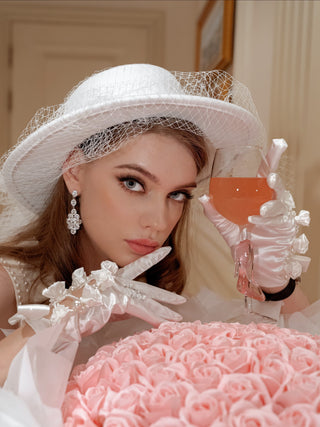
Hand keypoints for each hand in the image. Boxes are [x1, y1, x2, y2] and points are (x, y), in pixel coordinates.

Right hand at [8, 247, 185, 340]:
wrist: (62, 315)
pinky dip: (152, 317)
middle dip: (165, 296)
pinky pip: (139, 310)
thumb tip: (133, 311)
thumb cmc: (78, 309)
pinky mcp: (116, 301)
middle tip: (182, 300)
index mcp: (113, 277)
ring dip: (163, 311)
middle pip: (146, 288)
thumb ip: (120, 305)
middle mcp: (116, 281)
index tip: (166, 250)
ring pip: (146, 300)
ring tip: (178, 316)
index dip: (152, 258)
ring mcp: (116, 290)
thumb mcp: (104, 305)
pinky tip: (164, 322)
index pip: (136, 266)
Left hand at [199, 139, 310, 293]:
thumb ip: (216, 214)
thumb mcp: (228, 229)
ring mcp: (280, 217)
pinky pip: (279, 220)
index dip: (271, 160)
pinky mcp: (285, 230)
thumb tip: (203, 198)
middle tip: (270, 177)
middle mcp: (271, 204)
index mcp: (259, 200)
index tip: (277, 144)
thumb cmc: (246, 246)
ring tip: (259, 210)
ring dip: (270, 205)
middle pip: (277, 185)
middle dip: (275, 178)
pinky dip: (268, 219)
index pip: (264, 177)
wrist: (256, 269)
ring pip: (279, 203)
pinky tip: (257, 219)